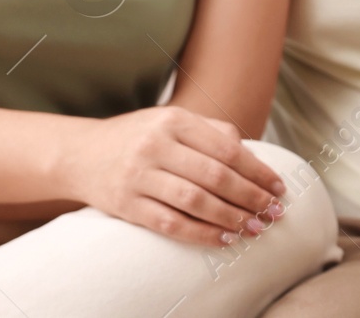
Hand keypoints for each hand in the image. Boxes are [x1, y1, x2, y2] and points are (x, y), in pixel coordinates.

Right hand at [58, 106, 287, 246]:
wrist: (80, 154)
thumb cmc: (137, 138)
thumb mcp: (169, 121)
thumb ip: (210, 131)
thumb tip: (252, 154)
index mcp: (173, 120)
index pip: (226, 148)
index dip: (257, 170)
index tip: (279, 187)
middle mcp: (155, 145)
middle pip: (215, 175)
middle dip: (251, 197)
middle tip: (275, 212)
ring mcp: (139, 175)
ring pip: (196, 201)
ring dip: (231, 218)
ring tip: (255, 228)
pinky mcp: (127, 204)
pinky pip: (171, 223)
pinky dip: (202, 234)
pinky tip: (224, 239)